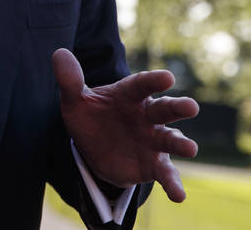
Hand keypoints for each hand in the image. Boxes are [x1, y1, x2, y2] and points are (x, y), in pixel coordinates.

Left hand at [51, 48, 198, 201]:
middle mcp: (146, 116)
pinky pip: (165, 173)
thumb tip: (59, 53)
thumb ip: (70, 81)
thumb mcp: (75, 101)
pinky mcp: (154, 164)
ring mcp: (153, 140)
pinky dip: (173, 184)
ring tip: (191, 149)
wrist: (94, 150)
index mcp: (129, 95)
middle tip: (191, 106)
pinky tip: (179, 196)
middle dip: (177, 107)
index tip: (168, 77)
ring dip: (181, 144)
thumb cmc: (90, 117)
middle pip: (164, 109)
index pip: (141, 85)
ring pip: (170, 139)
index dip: (153, 81)